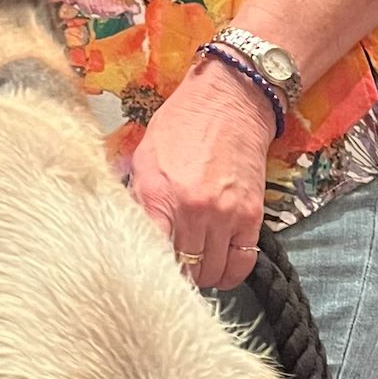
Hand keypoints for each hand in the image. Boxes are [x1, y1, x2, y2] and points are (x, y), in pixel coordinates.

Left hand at [127, 58, 276, 290]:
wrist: (230, 102)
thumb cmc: (182, 125)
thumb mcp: (144, 156)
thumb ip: (136, 197)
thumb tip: (126, 231)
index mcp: (158, 194)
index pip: (150, 254)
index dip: (147, 270)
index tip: (144, 273)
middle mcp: (192, 210)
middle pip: (182, 268)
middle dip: (175, 274)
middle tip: (171, 270)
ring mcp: (224, 215)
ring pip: (210, 271)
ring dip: (202, 276)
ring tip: (194, 267)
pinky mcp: (251, 216)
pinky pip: (242, 263)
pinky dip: (230, 273)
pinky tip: (220, 269)